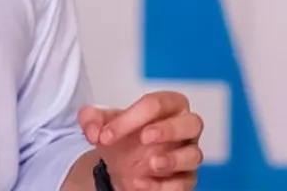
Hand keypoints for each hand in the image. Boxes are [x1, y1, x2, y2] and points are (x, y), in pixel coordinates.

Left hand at [78, 92, 203, 189]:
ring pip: (194, 155)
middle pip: (192, 122)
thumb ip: (91, 119)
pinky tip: (142, 183)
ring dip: (172, 160)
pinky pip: (185, 182)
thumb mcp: (103, 123)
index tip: (106, 134)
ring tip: (149, 164)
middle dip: (169, 129)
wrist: (122, 166)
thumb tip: (92, 130)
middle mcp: (183, 128)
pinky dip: (164, 186)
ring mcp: (187, 154)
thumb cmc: (123, 137)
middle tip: (144, 137)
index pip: (157, 104)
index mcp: (167, 106)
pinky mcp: (185, 179)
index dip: (131, 117)